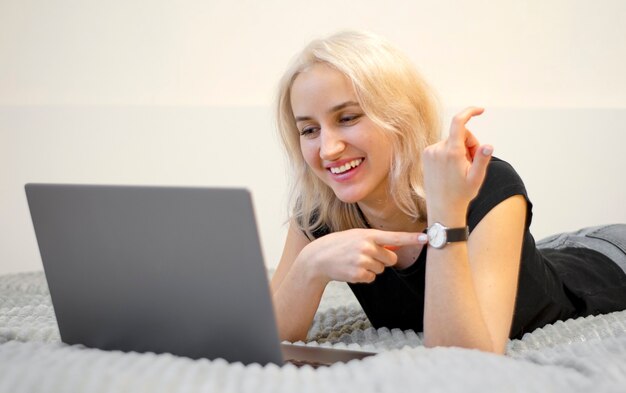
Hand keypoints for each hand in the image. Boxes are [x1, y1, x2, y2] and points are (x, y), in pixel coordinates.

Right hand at [299, 228, 427, 283]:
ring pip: (381, 269)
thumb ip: (375, 241)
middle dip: (383, 260)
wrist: (319, 258)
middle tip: (366, 256)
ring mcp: (363, 261)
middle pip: (391, 259)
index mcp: (368, 235)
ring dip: (372, 268)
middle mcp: (367, 247)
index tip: (426, 239)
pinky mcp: (359, 274)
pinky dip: (364, 276)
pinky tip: (352, 270)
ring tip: (355, 262)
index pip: (394, 237)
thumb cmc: (339, 245)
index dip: (411, 239)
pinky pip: (372, 278)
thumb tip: (394, 249)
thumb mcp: (356, 236)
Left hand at [422, 107, 492, 220]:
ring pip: (452, 141)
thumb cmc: (461, 195)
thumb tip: (488, 146)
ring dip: (460, 150)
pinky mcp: (426, 155)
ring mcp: (430, 152)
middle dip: (470, 144)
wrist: (442, 208)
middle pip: (460, 134)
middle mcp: (438, 149)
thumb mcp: (476, 178)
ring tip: (461, 169)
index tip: (480, 111)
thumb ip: (482, 159)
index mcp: (451, 152)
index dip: (470, 112)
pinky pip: (443, 147)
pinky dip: (450, 153)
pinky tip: (451, 169)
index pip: (459, 122)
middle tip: (472, 163)